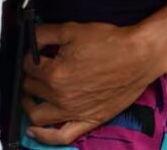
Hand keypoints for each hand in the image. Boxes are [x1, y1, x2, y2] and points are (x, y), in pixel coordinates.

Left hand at [21, 22, 158, 144]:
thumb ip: (43, 34)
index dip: (30, 56)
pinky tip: (33, 131)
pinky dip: (44, 137)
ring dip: (29, 103)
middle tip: (38, 67)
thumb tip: (28, 37)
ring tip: (31, 94)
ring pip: (37, 114)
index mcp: (55, 74)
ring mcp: (74, 112)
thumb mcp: (72, 30)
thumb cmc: (109, 42)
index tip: (37, 53)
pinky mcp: (88, 120)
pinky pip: (60, 136)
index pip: (28, 66)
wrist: (139, 56)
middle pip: (30, 88)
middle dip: (31, 75)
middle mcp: (61, 97)